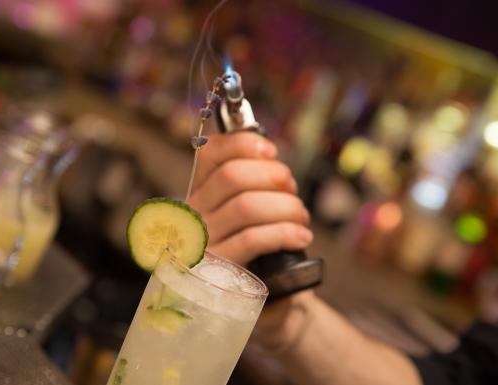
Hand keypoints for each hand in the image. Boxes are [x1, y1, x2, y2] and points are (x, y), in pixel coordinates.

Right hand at [188, 132, 312, 265]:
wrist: (259, 303)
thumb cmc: (259, 251)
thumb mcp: (251, 213)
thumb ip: (255, 182)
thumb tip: (269, 155)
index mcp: (201, 193)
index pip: (209, 153)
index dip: (242, 144)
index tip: (271, 151)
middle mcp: (196, 216)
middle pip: (231, 176)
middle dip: (272, 176)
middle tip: (292, 189)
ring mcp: (205, 244)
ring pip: (246, 206)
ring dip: (285, 206)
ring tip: (301, 216)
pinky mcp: (220, 271)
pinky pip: (253, 240)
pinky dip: (285, 233)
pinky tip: (301, 236)